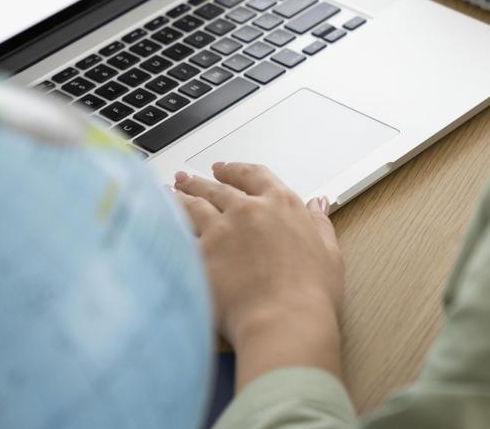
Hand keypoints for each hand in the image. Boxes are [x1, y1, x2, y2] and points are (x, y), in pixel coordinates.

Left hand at [174, 163, 343, 387]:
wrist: (284, 321)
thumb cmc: (310, 294)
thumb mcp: (329, 253)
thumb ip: (319, 224)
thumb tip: (317, 205)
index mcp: (282, 204)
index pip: (255, 175)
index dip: (236, 170)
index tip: (225, 170)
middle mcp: (248, 210)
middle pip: (217, 188)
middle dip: (199, 182)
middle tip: (186, 179)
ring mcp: (220, 230)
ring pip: (192, 205)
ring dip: (180, 198)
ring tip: (168, 194)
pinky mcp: (199, 254)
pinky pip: (177, 233)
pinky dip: (168, 226)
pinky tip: (161, 224)